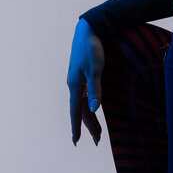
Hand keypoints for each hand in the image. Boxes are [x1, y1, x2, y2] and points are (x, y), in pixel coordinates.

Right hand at [68, 18, 104, 145]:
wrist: (87, 30)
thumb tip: (94, 109)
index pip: (75, 111)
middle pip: (80, 111)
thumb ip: (95, 90)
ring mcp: (77, 81)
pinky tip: (92, 111)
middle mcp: (73, 85)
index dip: (77, 127)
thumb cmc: (92, 49)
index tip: (76, 141)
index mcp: (75, 85)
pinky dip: (89, 107)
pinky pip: (83, 97)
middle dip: (88, 126)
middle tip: (97, 141)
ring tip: (98, 132)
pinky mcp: (81, 76)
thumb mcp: (96, 70)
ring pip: (82, 104)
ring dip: (90, 118)